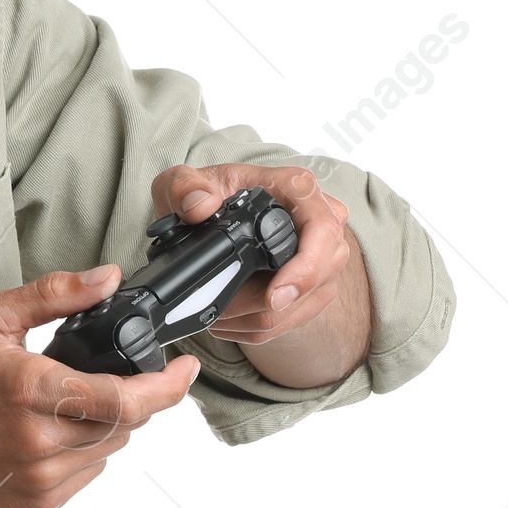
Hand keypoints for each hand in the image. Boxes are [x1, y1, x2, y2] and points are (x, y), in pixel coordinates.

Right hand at [0, 268, 202, 507]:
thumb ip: (54, 294)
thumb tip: (107, 278)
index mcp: (29, 389)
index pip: (123, 397)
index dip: (165, 386)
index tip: (185, 368)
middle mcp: (38, 439)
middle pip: (126, 423)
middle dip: (135, 397)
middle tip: (116, 375)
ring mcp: (41, 477)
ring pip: (112, 448)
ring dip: (110, 423)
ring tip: (71, 401)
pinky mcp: (41, 501)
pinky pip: (90, 473)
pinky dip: (87, 449)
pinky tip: (54, 430)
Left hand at [150, 161, 351, 346]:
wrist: (218, 212)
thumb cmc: (210, 194)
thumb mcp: (183, 180)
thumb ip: (183, 187)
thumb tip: (201, 206)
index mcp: (297, 188)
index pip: (321, 230)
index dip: (305, 268)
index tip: (274, 296)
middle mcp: (321, 222)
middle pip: (313, 278)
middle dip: (261, 303)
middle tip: (221, 309)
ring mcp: (324, 258)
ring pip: (298, 307)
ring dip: (253, 318)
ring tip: (216, 313)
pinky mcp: (317, 286)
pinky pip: (293, 320)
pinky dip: (257, 327)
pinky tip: (230, 319)